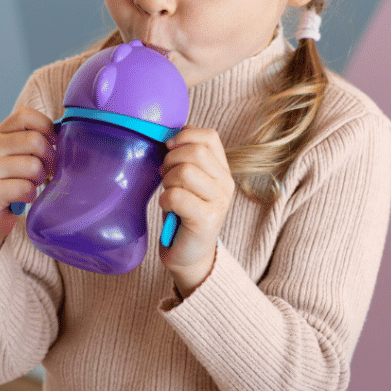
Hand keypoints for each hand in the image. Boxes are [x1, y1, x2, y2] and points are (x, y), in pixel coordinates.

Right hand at [0, 107, 55, 273]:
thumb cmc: (10, 181)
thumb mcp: (17, 154)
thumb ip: (35, 140)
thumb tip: (65, 131)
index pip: (26, 115)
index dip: (47, 127)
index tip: (53, 143)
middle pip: (35, 141)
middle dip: (49, 159)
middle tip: (46, 171)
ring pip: (33, 166)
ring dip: (39, 179)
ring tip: (30, 184)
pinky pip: (25, 188)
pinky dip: (30, 195)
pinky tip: (23, 197)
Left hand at [158, 125, 234, 296]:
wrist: (190, 254)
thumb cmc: (184, 213)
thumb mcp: (188, 180)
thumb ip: (186, 158)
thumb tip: (169, 136)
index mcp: (222, 169)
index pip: (209, 136)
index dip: (184, 136)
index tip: (169, 149)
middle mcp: (226, 183)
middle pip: (195, 152)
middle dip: (170, 160)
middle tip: (165, 175)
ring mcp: (219, 202)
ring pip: (185, 171)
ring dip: (167, 181)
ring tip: (168, 192)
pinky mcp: (206, 220)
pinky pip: (176, 196)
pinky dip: (165, 200)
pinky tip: (168, 208)